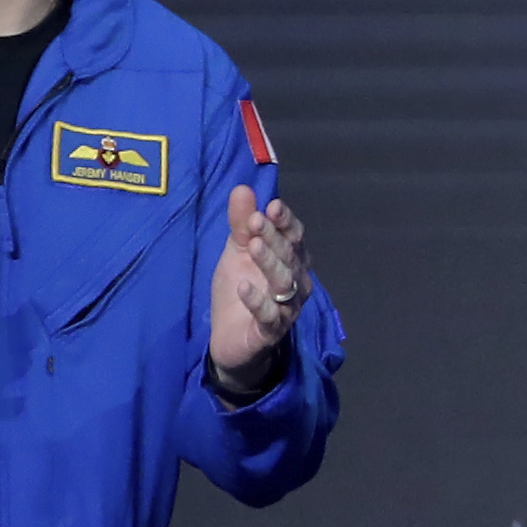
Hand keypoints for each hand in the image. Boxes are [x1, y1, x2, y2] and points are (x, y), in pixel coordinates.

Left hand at [208, 186, 308, 383]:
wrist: (230, 339)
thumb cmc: (240, 290)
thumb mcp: (236, 253)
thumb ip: (241, 224)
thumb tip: (242, 188)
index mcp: (290, 260)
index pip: (295, 237)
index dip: (286, 222)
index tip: (271, 206)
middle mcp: (295, 282)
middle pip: (291, 256)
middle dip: (275, 237)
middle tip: (256, 220)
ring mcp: (286, 309)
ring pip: (285, 283)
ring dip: (270, 263)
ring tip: (252, 247)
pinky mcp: (270, 332)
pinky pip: (269, 316)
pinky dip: (258, 302)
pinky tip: (243, 287)